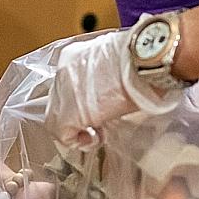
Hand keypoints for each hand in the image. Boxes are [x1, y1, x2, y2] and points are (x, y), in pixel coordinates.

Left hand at [47, 28, 183, 145]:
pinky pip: (62, 135)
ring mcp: (61, 92)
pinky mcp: (66, 114)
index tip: (99, 106)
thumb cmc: (140, 58)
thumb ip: (108, 73)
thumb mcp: (118, 62)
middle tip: (100, 122)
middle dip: (78, 115)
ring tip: (98, 133)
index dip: (81, 100)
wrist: (141, 60)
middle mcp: (62, 71)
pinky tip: (96, 139)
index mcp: (73, 56)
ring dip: (77, 130)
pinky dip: (78, 142)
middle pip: (60, 101)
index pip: (68, 83)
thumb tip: (115, 87)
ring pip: (56, 119)